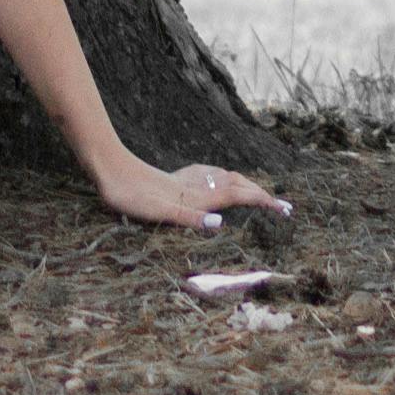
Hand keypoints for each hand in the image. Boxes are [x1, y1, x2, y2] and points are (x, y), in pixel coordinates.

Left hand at [95, 155, 289, 230]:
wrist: (109, 169)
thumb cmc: (131, 195)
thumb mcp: (158, 212)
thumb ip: (190, 218)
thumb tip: (221, 225)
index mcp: (198, 196)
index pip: (239, 196)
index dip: (263, 202)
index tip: (285, 209)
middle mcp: (196, 186)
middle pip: (238, 185)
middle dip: (261, 194)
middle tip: (282, 205)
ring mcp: (186, 180)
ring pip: (225, 179)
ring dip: (245, 185)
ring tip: (258, 193)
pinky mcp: (174, 177)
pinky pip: (208, 175)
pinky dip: (223, 178)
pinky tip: (217, 179)